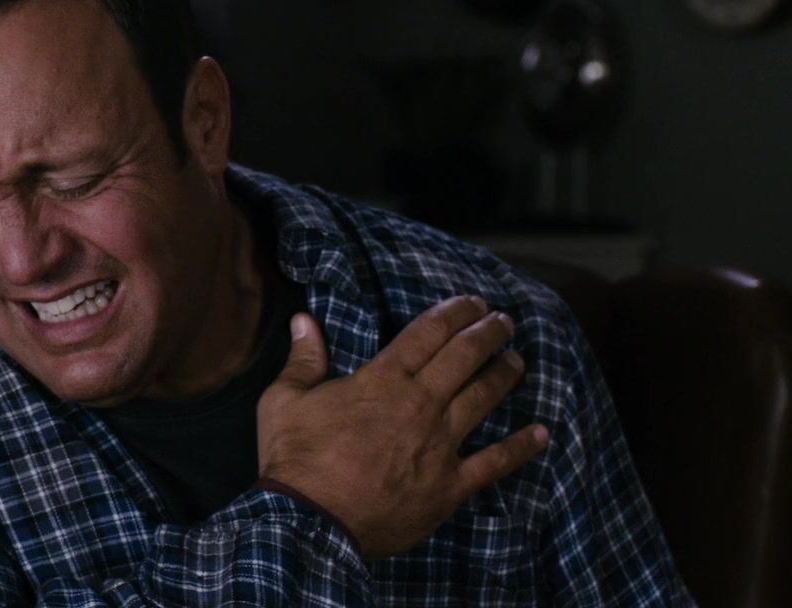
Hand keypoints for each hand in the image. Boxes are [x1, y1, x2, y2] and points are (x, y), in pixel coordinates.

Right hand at [256, 296, 547, 559]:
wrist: (309, 523)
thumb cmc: (294, 459)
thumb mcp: (284, 400)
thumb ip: (303, 359)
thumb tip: (303, 321)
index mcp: (382, 380)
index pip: (427, 333)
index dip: (454, 312)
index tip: (472, 302)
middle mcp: (419, 404)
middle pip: (464, 357)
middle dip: (488, 333)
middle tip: (503, 320)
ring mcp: (439, 444)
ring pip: (484, 398)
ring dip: (504, 374)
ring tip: (517, 360)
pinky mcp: (449, 485)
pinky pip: (494, 463)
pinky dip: (520, 447)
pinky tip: (541, 433)